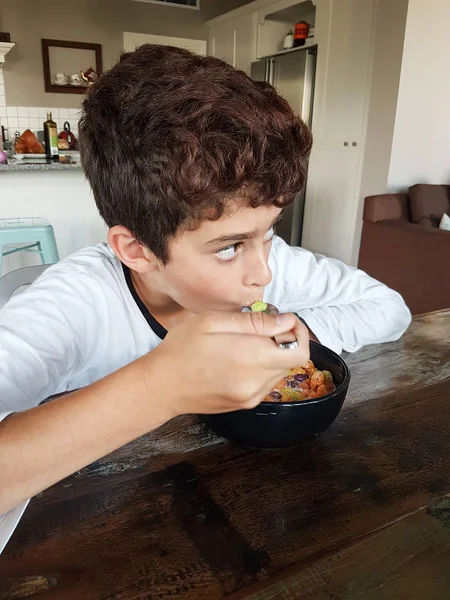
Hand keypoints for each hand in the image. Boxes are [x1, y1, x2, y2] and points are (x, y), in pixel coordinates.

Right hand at [144, 311, 309, 418]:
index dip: (299, 333)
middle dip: (285, 341)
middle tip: (263, 327)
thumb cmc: (181, 348)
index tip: (285, 320)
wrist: (161, 386)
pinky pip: (267, 383)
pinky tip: (240, 359)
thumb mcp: (213, 321)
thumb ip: (255, 321)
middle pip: (292, 361)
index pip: (299, 350)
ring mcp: (252, 396)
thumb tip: (286, 321)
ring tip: (247, 343)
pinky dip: (262, 368)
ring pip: (280, 372)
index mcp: (251, 357)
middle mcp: (256, 382)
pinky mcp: (245, 404)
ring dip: (273, 355)